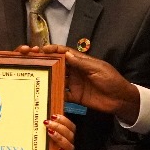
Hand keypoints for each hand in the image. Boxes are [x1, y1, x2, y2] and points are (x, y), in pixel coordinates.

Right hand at [20, 45, 139, 122]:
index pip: (63, 52)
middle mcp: (74, 70)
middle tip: (28, 59)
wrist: (121, 100)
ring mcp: (73, 83)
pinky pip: (60, 93)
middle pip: (55, 63)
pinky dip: (52, 92)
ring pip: (55, 77)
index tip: (39, 50)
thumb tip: (65, 54)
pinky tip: (41, 92)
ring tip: (31, 75)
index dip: (51, 50)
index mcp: (81, 60)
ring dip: (44, 75)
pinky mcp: (74, 96)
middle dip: (42, 60)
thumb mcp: (97, 69)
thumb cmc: (112, 80)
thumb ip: (81, 63)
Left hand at [45, 114, 75, 149]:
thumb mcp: (46, 133)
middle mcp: (68, 142)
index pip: (70, 126)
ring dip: (59, 137)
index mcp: (67, 134)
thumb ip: (49, 126)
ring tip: (50, 133)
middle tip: (48, 123)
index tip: (53, 116)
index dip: (63, 120)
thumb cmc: (45, 144)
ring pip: (68, 145)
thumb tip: (45, 118)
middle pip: (69, 134)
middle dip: (58, 127)